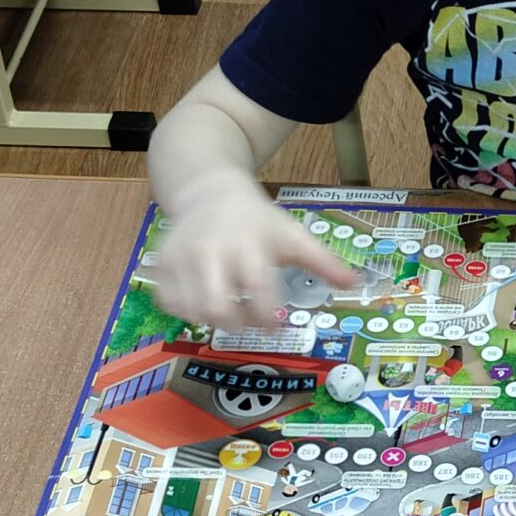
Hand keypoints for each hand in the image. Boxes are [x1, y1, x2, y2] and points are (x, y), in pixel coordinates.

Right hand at [152, 178, 358, 329]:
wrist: (209, 191)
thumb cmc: (257, 219)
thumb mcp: (293, 235)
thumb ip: (323, 262)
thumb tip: (354, 285)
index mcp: (247, 244)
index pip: (257, 291)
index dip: (268, 317)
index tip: (277, 322)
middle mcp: (210, 251)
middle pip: (217, 309)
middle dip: (239, 324)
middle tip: (252, 319)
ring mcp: (181, 257)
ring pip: (192, 312)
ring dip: (215, 321)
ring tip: (232, 309)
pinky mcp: (161, 264)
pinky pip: (170, 303)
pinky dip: (188, 312)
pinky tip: (207, 300)